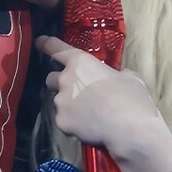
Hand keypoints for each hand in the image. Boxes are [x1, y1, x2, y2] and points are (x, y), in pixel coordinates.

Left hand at [38, 35, 171, 158]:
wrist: (129, 129)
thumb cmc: (131, 98)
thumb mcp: (129, 78)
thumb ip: (116, 74)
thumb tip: (118, 77)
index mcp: (80, 63)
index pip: (56, 49)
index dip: (47, 45)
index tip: (40, 42)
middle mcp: (65, 80)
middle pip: (51, 78)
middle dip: (60, 83)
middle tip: (77, 91)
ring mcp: (60, 102)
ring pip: (59, 102)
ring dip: (69, 105)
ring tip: (90, 115)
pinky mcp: (61, 122)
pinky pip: (64, 120)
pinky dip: (73, 123)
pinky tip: (89, 127)